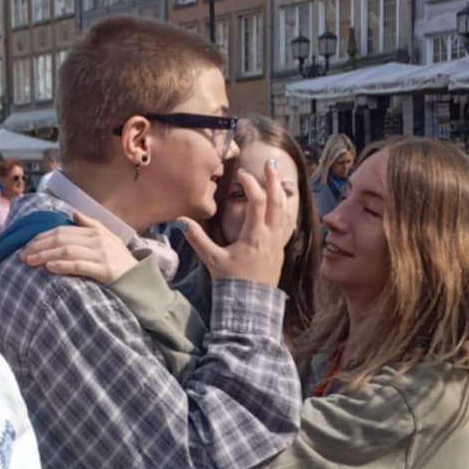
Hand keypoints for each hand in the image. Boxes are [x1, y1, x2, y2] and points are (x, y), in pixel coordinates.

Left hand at [20, 213, 137, 283]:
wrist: (140, 280)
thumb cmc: (120, 261)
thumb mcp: (108, 238)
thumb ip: (91, 225)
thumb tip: (74, 214)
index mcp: (95, 231)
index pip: (63, 230)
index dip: (43, 237)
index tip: (27, 245)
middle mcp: (98, 240)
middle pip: (62, 239)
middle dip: (39, 246)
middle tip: (23, 255)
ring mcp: (102, 254)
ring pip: (67, 251)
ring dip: (45, 255)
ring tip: (30, 262)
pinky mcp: (105, 270)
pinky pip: (79, 265)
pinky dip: (62, 266)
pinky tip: (49, 268)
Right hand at [182, 158, 289, 287]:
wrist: (250, 305)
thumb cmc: (231, 282)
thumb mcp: (212, 260)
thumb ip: (197, 239)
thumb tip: (181, 220)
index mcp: (255, 236)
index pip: (257, 202)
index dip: (251, 184)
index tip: (241, 174)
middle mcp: (270, 236)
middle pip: (278, 201)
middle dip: (273, 180)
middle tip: (269, 163)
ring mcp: (278, 243)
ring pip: (285, 212)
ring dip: (281, 193)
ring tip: (277, 179)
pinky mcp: (280, 250)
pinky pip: (287, 225)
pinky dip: (285, 211)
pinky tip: (284, 207)